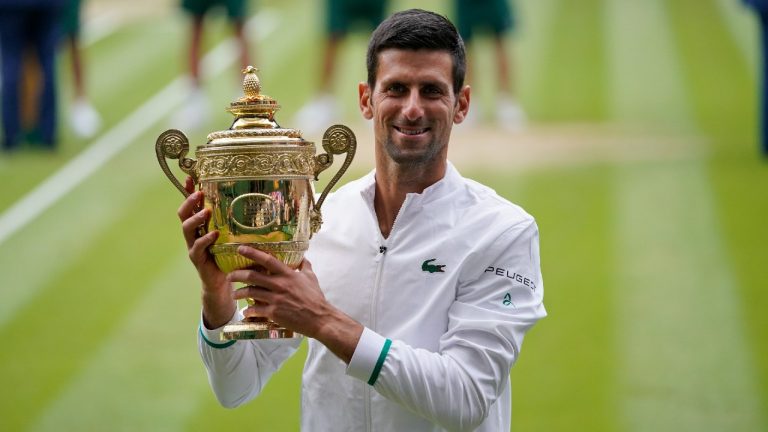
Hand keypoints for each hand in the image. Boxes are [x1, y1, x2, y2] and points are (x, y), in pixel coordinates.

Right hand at [177, 176, 233, 327]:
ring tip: (207, 211)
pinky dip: (204, 240)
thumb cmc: (230, 256)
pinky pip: (197, 247)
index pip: (192, 205)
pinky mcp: (197, 259)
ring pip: (187, 229)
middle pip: (183, 214)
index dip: (189, 191)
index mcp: (201, 225)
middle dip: (189, 202)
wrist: (222, 283)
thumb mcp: (234, 236)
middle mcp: (194, 233)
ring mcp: (193, 246)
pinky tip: (214, 234)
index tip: (191, 177)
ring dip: (196, 218)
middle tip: (199, 193)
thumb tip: (259, 203)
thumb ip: (239, 223)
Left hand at [229, 246, 362, 362]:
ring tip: (234, 294)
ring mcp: (275, 299)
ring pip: (250, 293)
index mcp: (288, 275)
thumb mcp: (311, 278)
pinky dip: (248, 311)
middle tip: (230, 276)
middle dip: (237, 274)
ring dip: (239, 293)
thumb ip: (305, 266)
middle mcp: (279, 285)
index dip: (252, 253)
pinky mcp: (274, 313)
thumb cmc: (316, 298)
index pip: (267, 260)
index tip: (240, 248)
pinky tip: (246, 312)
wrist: (320, 318)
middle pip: (252, 276)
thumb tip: (303, 257)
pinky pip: (255, 310)